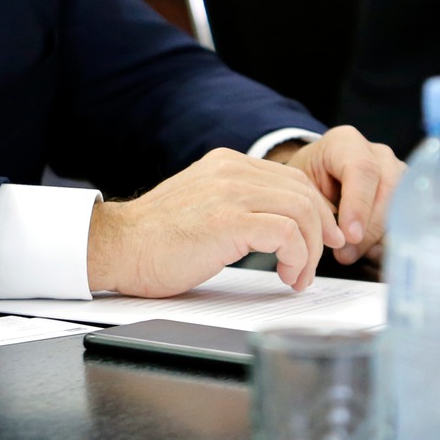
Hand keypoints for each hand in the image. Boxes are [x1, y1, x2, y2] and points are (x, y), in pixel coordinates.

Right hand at [85, 149, 342, 297]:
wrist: (118, 247)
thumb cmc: (155, 240)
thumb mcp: (204, 205)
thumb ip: (236, 203)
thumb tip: (274, 225)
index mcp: (228, 164)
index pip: (291, 179)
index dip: (314, 211)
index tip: (320, 238)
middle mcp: (233, 170)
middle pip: (303, 193)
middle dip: (321, 231)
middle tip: (318, 261)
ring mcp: (231, 193)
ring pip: (302, 211)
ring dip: (310, 250)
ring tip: (298, 276)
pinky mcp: (229, 221)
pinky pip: (287, 232)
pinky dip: (297, 256)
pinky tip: (286, 274)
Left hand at [266, 126, 403, 264]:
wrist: (317, 176)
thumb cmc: (308, 180)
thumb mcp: (303, 189)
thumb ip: (320, 210)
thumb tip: (343, 244)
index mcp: (346, 143)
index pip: (362, 169)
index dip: (359, 204)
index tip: (350, 235)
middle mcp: (378, 154)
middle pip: (388, 189)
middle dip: (370, 228)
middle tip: (348, 254)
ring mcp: (396, 172)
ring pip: (402, 205)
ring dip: (381, 236)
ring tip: (356, 254)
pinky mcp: (406, 192)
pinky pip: (406, 219)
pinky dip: (389, 240)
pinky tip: (369, 253)